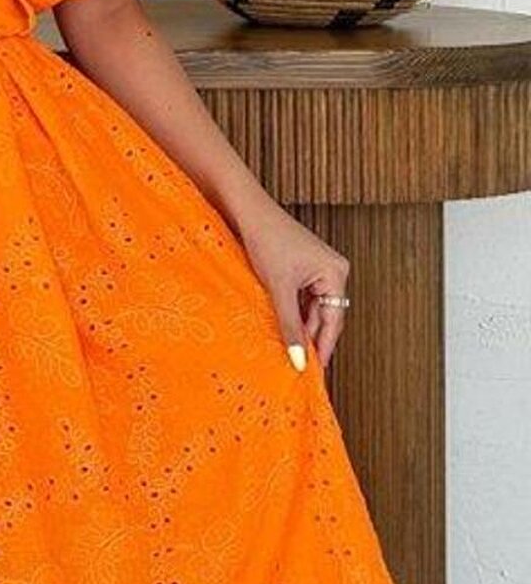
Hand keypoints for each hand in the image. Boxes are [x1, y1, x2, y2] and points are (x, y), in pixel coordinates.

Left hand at [234, 195, 351, 371]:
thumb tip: (300, 361)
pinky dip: (292, 313)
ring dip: (299, 327)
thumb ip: (290, 326)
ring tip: (289, 351)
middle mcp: (333, 270)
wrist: (247, 210)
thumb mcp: (278, 289)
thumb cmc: (266, 240)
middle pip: (324, 315)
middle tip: (299, 367)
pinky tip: (282, 328)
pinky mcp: (302, 267)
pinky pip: (301, 298)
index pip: (334, 321)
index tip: (315, 373)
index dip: (324, 348)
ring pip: (311, 308)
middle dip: (311, 339)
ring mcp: (318, 268)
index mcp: (336, 273)